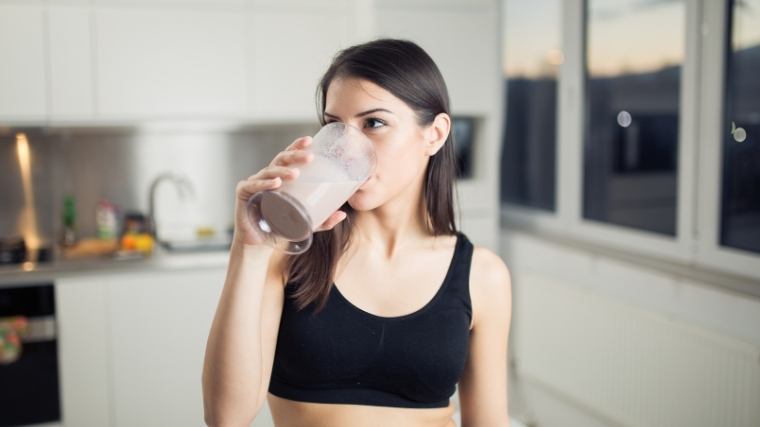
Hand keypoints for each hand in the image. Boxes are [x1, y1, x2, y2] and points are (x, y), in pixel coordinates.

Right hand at [232, 136, 348, 246]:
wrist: (258, 245)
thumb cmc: (279, 228)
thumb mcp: (305, 223)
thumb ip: (322, 219)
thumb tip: (342, 215)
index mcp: (280, 178)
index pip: (288, 157)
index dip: (297, 146)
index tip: (310, 139)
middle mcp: (267, 177)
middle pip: (280, 159)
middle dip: (295, 155)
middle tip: (309, 157)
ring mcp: (254, 183)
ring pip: (269, 171)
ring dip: (282, 171)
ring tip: (295, 173)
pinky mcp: (244, 193)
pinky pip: (254, 185)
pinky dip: (264, 184)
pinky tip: (275, 184)